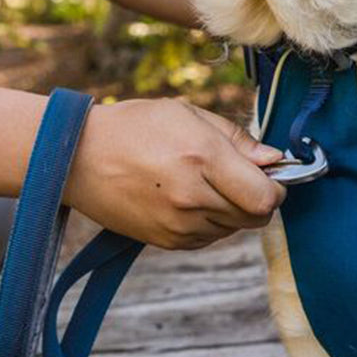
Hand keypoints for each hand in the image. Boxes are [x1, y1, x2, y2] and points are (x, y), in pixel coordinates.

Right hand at [63, 98, 285, 248]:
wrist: (79, 157)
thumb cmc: (137, 126)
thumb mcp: (189, 114)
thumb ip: (237, 139)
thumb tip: (275, 160)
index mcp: (203, 158)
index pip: (267, 197)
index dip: (277, 186)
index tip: (268, 173)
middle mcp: (193, 197)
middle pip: (256, 217)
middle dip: (257, 198)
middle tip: (236, 175)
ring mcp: (179, 225)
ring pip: (234, 229)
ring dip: (232, 210)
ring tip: (203, 182)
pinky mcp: (167, 241)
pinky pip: (209, 238)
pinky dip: (210, 222)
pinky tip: (188, 197)